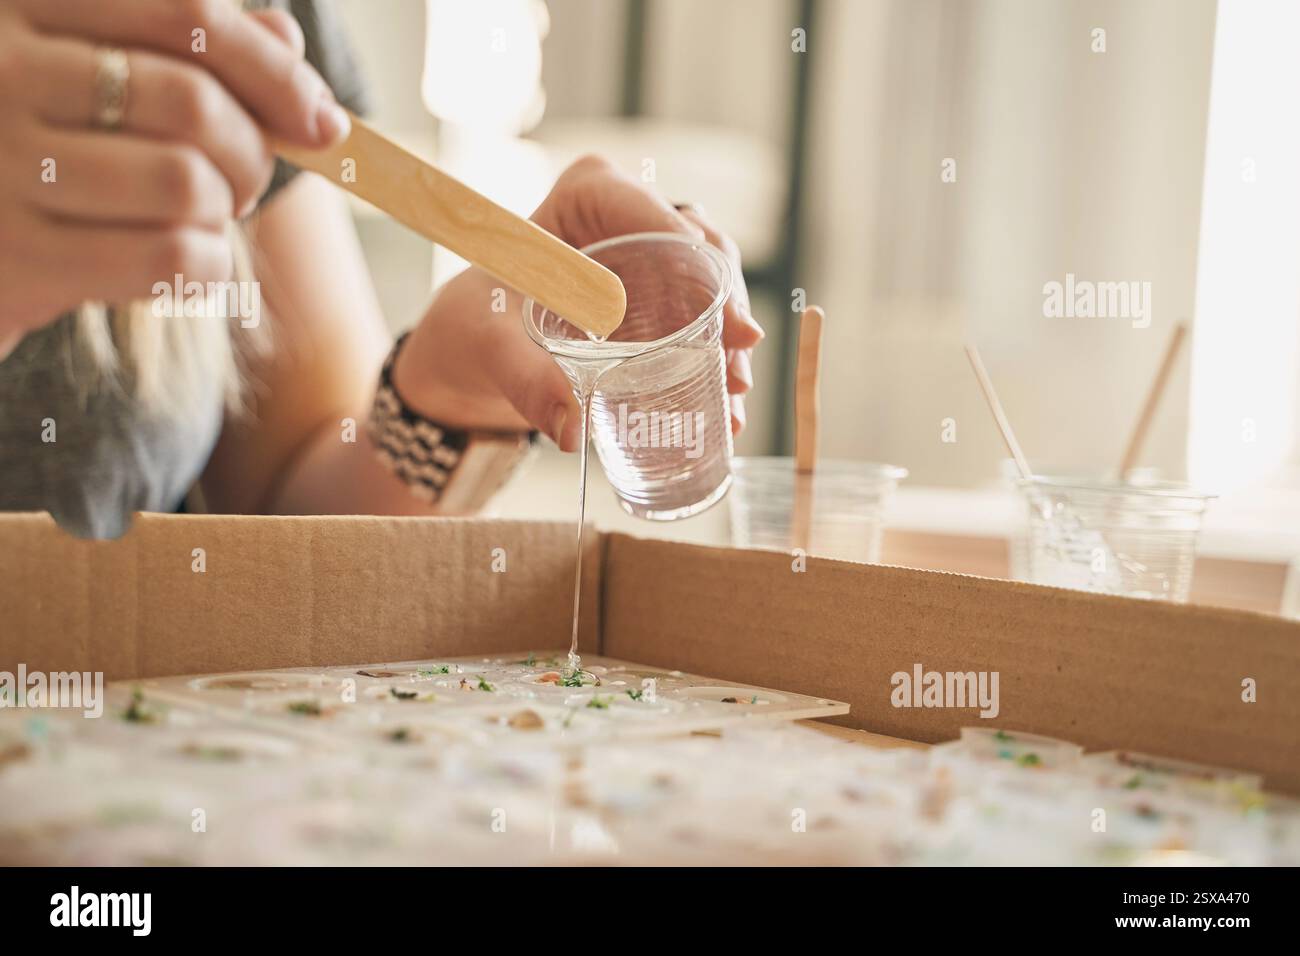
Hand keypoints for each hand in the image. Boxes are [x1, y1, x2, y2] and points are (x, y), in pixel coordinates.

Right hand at [0, 0, 349, 358]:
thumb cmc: (35, 149)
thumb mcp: (93, 75)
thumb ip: (181, 45)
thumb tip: (285, 39)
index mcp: (24, 3)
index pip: (186, 15)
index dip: (274, 71)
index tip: (321, 120)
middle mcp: (0, 70)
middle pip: (195, 104)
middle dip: (251, 154)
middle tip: (242, 182)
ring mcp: (1, 164)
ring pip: (186, 184)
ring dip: (222, 212)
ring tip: (198, 217)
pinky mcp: (17, 257)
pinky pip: (170, 256)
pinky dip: (206, 266)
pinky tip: (185, 261)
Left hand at [397, 155, 764, 449]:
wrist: (472, 350)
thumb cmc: (473, 325)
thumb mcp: (490, 345)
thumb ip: (526, 380)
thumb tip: (572, 429)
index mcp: (585, 196)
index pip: (655, 216)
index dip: (701, 262)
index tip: (728, 319)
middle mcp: (627, 216)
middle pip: (700, 251)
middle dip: (727, 308)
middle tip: (739, 364)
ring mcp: (650, 255)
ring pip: (711, 287)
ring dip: (728, 341)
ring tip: (734, 394)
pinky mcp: (660, 296)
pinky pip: (701, 320)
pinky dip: (715, 361)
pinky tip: (726, 404)